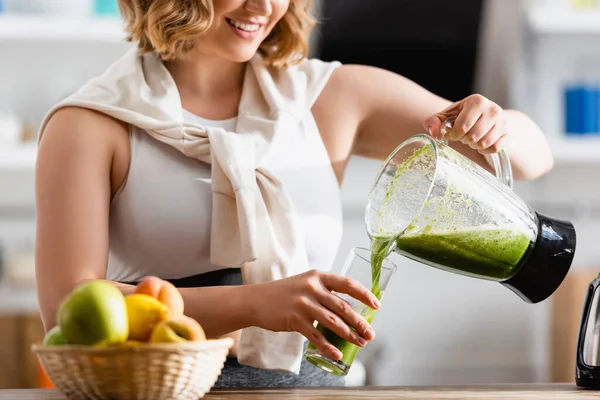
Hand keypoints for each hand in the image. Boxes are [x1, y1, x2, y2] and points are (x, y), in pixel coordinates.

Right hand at [250, 270, 380, 360]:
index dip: (364, 295)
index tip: (376, 305)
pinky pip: (316, 336)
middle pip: (343, 306)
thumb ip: (325, 292)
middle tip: (371, 333)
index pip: (347, 284)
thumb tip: (349, 311)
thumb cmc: (284, 293)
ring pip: (333, 322)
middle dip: (360, 322)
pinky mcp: (294, 319)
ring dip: (349, 335)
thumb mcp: (306, 284)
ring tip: (360, 343)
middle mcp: (312, 287)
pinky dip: (328, 347)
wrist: (256, 300)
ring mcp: (303, 303)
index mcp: (318, 276)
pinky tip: (337, 354)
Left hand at [424, 94, 507, 154]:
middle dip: (465, 140)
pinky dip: (485, 150)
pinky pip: (494, 148)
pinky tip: (482, 144)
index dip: (454, 135)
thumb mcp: (446, 116)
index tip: (454, 133)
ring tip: (473, 139)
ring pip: (484, 143)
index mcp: (476, 101)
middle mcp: (492, 109)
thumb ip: (433, 122)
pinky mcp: (508, 133)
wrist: (487, 117)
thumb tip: (434, 132)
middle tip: (464, 136)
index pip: (462, 127)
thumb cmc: (463, 116)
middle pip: (473, 137)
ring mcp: (503, 121)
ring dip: (474, 145)